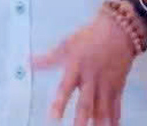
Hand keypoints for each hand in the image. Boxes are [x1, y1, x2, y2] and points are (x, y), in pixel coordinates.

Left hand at [32, 11, 134, 125]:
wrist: (118, 31)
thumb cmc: (89, 37)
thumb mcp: (67, 44)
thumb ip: (48, 58)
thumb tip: (27, 62)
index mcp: (77, 67)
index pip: (66, 88)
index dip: (60, 102)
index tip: (54, 118)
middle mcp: (92, 79)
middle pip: (86, 102)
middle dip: (81, 120)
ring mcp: (106, 84)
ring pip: (103, 108)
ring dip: (99, 123)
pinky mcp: (118, 87)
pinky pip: (116, 106)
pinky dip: (114, 119)